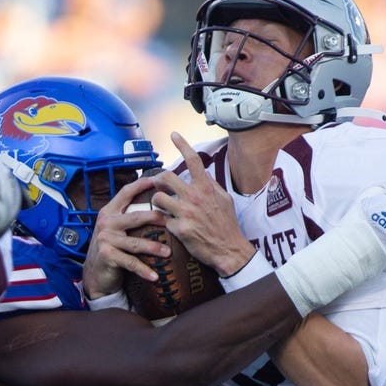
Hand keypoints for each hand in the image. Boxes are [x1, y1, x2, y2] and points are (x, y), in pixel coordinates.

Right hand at [82, 175, 171, 297]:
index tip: (157, 180)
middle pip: (135, 217)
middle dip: (155, 217)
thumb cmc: (112, 247)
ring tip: (168, 252)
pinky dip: (144, 270)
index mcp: (109, 211)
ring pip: (135, 242)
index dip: (140, 185)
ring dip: (154, 248)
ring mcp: (106, 239)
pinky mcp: (107, 256)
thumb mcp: (116, 228)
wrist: (94, 273)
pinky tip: (155, 276)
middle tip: (172, 220)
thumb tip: (157, 205)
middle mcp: (106, 222)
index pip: (125, 193)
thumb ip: (129, 216)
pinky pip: (130, 263)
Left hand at [150, 132, 255, 276]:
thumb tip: (204, 173)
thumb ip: (212, 185)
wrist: (229, 250)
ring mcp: (186, 213)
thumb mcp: (225, 200)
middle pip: (165, 177)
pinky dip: (166, 222)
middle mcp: (195, 197)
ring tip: (162, 206)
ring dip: (157, 201)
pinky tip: (173, 226)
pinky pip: (163, 220)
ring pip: (158, 198)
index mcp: (206, 188)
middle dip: (158, 180)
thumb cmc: (227, 225)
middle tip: (158, 185)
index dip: (182, 144)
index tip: (173, 135)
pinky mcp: (179, 229)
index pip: (193, 160)